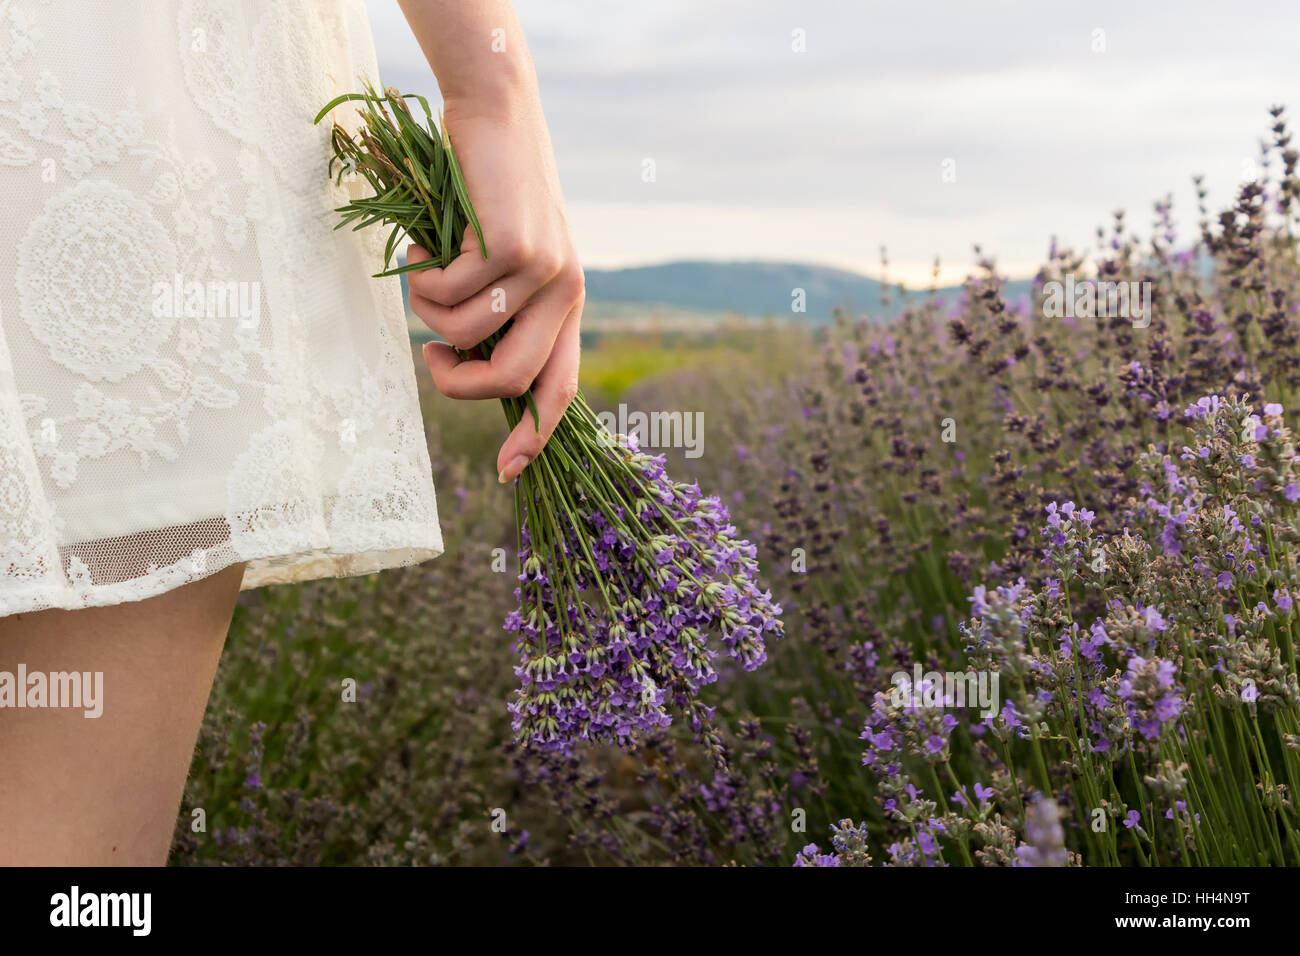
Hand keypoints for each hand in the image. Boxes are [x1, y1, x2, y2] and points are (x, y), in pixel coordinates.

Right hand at [410, 104, 583, 484]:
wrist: (496, 116)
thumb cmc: (489, 194)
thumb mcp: (502, 261)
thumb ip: (498, 312)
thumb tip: (466, 366)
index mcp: (567, 305)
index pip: (560, 388)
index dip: (536, 437)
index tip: (508, 473)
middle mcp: (566, 294)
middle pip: (511, 382)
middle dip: (459, 384)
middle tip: (430, 358)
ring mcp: (545, 271)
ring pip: (468, 335)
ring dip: (428, 314)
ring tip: (425, 272)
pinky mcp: (516, 246)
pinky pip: (447, 295)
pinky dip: (421, 276)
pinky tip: (426, 244)